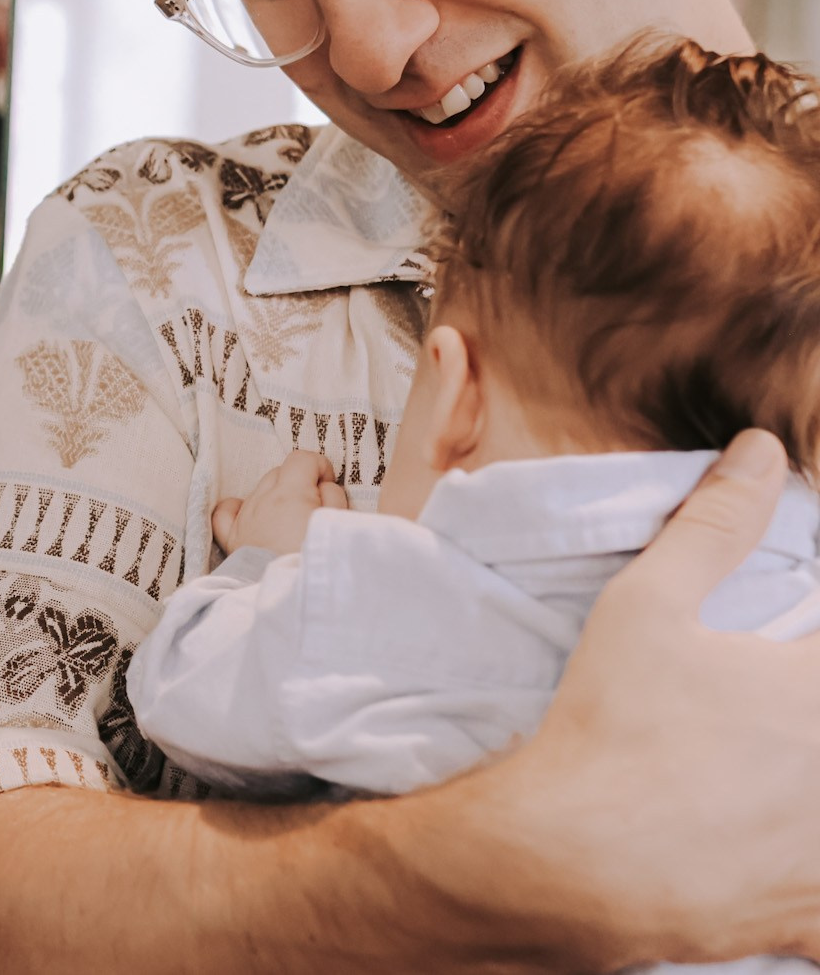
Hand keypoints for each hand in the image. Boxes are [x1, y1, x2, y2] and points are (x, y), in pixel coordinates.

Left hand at [211, 451, 347, 555]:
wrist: (289, 599)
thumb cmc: (317, 561)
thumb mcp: (338, 524)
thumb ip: (333, 497)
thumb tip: (323, 486)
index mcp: (290, 493)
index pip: (302, 458)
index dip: (319, 467)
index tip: (329, 485)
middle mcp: (262, 500)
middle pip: (280, 473)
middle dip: (300, 482)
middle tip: (316, 507)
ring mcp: (244, 518)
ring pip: (258, 490)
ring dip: (276, 496)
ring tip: (292, 520)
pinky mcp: (232, 539)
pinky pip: (225, 512)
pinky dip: (237, 508)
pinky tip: (251, 515)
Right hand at [472, 431, 819, 966]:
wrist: (571, 858)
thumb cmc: (609, 730)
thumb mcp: (646, 607)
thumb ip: (712, 527)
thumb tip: (761, 454)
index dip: (808, 641)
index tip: (791, 647)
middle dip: (797, 710)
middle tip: (765, 709)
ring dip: (804, 794)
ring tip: (766, 771)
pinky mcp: (808, 912)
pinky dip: (809, 886)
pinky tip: (789, 862)